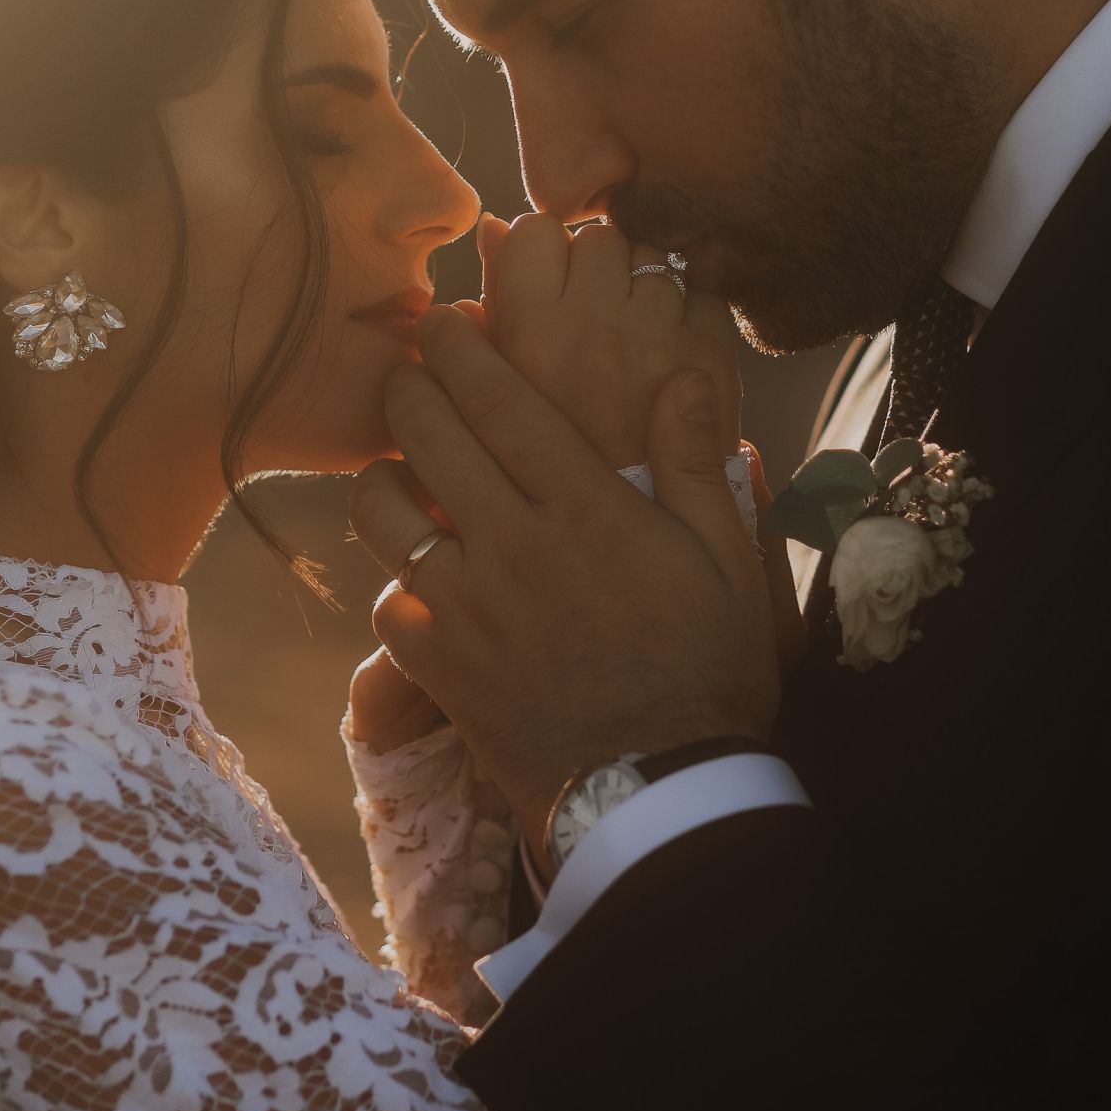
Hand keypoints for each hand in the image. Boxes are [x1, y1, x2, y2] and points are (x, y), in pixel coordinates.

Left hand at [351, 309, 780, 845]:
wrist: (658, 793)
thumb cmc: (706, 670)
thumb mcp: (726, 561)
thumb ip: (697, 462)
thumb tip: (685, 373)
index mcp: (585, 507)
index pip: (500, 398)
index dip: (461, 346)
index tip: (443, 317)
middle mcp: (513, 543)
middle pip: (427, 432)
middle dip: (409, 383)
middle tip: (412, 367)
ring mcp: (467, 607)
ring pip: (384, 510)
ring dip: (385, 475)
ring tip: (403, 468)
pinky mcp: (440, 668)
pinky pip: (387, 601)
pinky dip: (396, 580)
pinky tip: (421, 576)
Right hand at [478, 211, 740, 466]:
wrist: (635, 544)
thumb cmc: (555, 467)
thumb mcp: (502, 387)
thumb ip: (494, 303)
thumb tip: (494, 226)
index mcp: (529, 332)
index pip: (536, 230)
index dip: (542, 253)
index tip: (547, 285)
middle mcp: (594, 324)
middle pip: (598, 239)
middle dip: (596, 268)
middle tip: (595, 319)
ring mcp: (658, 335)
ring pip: (653, 258)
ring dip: (645, 286)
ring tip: (635, 338)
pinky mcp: (712, 353)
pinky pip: (702, 292)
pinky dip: (692, 311)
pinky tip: (674, 350)